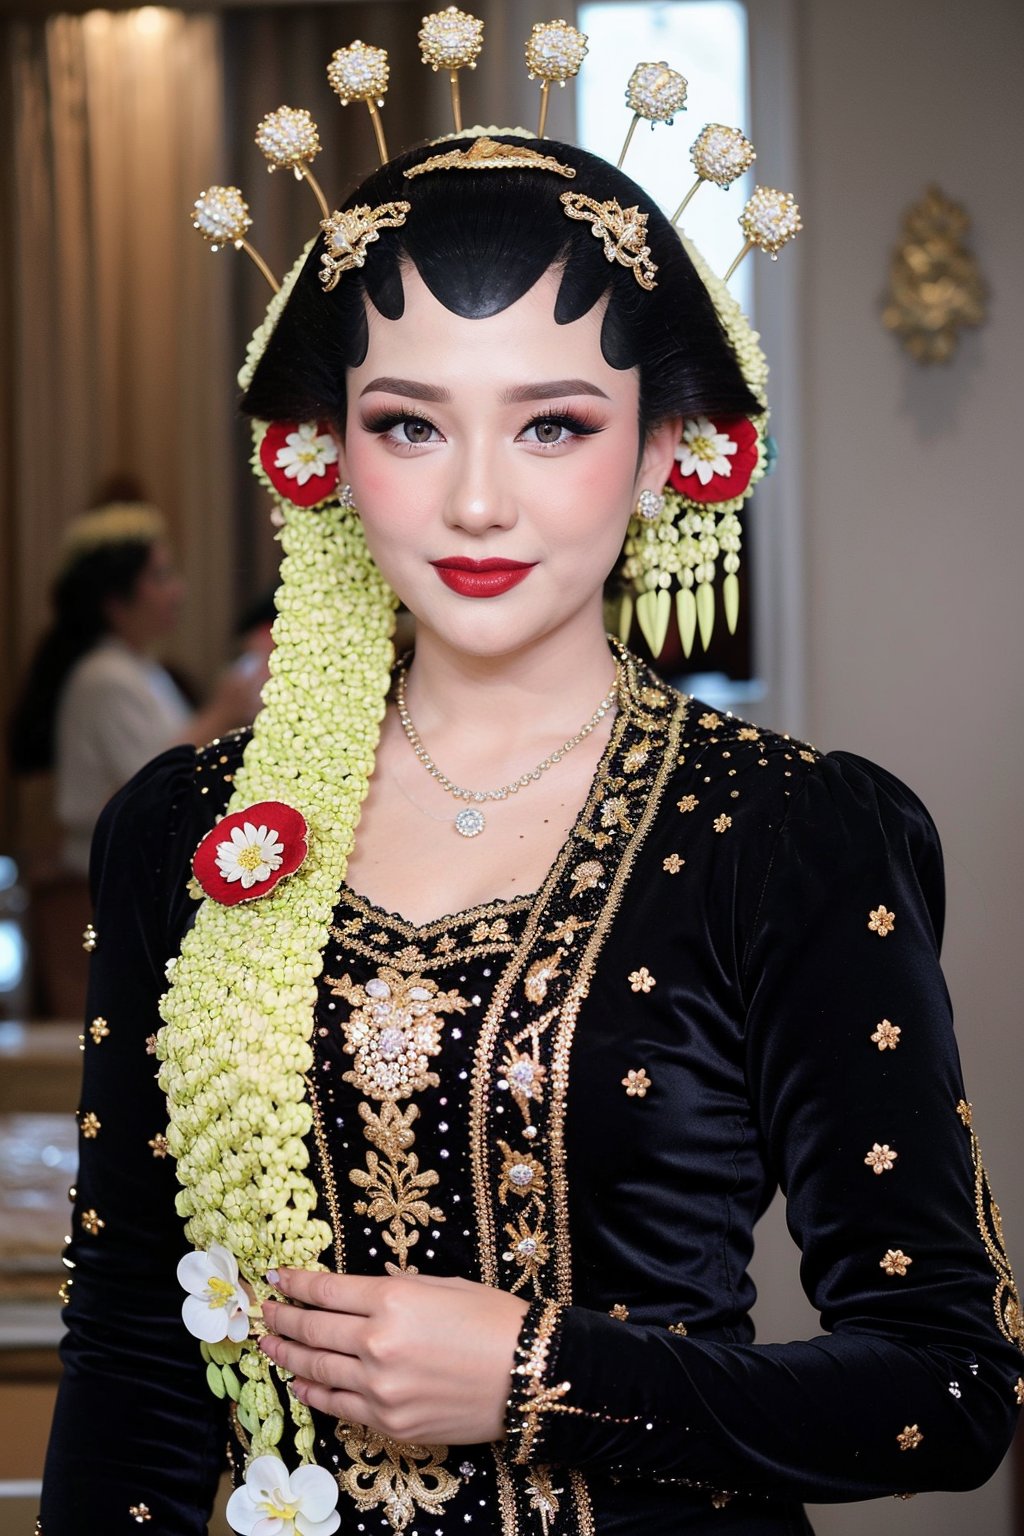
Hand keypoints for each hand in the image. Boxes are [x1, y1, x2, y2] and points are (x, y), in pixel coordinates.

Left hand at [260, 1269, 528, 1443]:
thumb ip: (398, 1288)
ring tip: (270, 1345)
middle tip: (266, 1311)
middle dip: (284, 1319)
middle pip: (313, 1330)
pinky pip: (338, 1406)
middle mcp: (377, 1342)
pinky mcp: (389, 1422)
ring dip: (288, 1355)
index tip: (276, 1278)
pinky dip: (313, 1393)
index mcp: (392, 1299)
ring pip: (317, 1370)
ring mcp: (380, 1387)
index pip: (326, 1291)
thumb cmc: (495, 1321)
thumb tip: (367, 1291)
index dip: (296, 1284)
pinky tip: (300, 1383)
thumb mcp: (444, 1286)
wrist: (530, 1376)